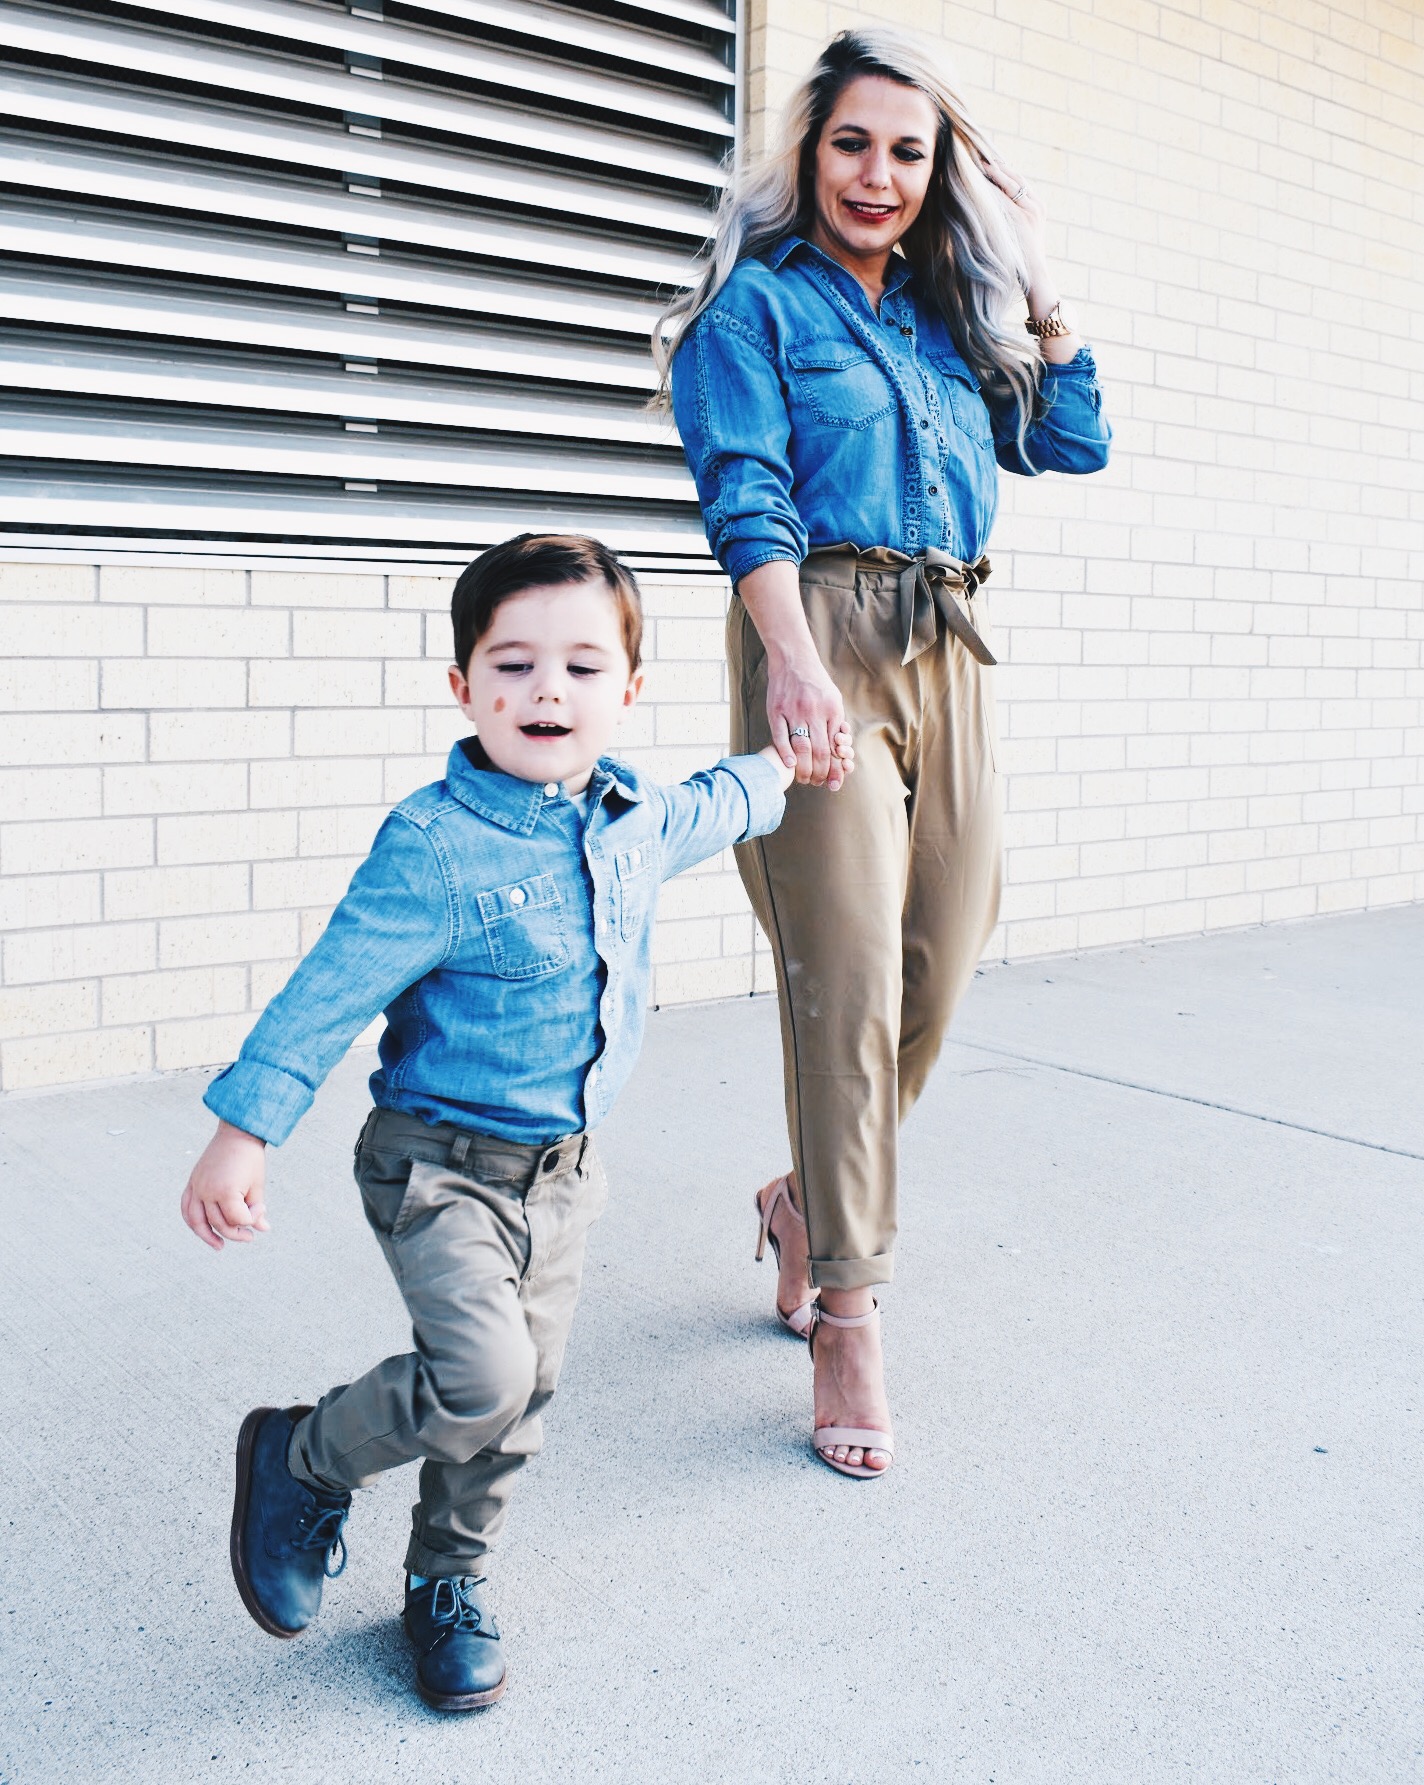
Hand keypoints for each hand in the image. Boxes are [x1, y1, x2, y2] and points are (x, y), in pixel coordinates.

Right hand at [181, 1120, 269, 1250]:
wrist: (237, 1134)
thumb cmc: (250, 1159)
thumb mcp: (257, 1185)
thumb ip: (256, 1210)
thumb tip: (263, 1229)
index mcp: (226, 1190)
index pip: (238, 1219)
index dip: (252, 1218)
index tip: (262, 1207)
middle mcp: (207, 1191)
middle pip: (218, 1223)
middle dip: (236, 1232)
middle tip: (249, 1236)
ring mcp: (197, 1187)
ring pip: (196, 1221)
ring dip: (207, 1236)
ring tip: (219, 1246)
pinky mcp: (192, 1183)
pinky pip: (186, 1208)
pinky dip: (192, 1221)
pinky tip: (202, 1229)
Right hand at [766, 651, 851, 789]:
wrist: (793, 659)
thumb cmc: (815, 682)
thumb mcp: (833, 699)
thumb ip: (836, 722)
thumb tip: (839, 748)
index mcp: (831, 710)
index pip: (834, 747)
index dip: (834, 767)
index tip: (832, 780)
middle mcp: (814, 711)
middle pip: (819, 751)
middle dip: (819, 773)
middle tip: (816, 782)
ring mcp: (793, 711)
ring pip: (801, 747)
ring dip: (803, 768)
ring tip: (803, 778)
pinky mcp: (776, 710)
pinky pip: (780, 736)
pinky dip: (785, 752)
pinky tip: (790, 764)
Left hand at [975, 152, 1047, 270]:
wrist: (1036, 276)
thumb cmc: (1022, 259)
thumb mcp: (1019, 234)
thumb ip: (1012, 218)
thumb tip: (991, 208)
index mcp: (1037, 206)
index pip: (1019, 181)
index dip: (1003, 170)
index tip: (988, 161)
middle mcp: (1036, 205)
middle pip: (1015, 177)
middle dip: (997, 165)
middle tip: (979, 155)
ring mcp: (1031, 210)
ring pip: (1011, 183)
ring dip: (994, 171)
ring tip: (978, 163)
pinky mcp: (1023, 218)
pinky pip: (1005, 197)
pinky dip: (993, 187)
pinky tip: (980, 181)